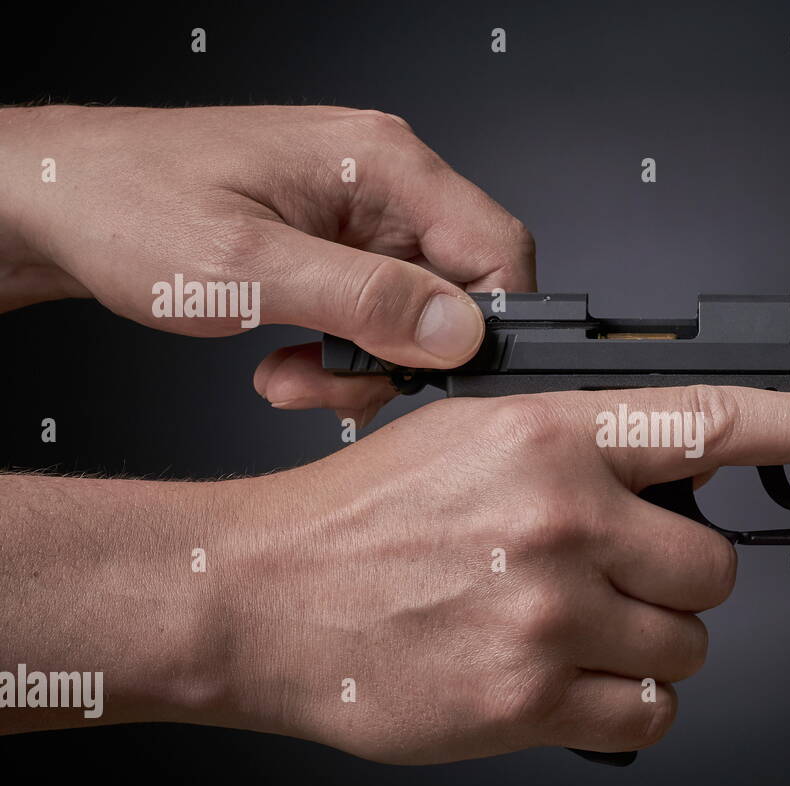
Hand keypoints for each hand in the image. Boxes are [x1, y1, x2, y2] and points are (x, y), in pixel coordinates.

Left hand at [0, 104, 534, 422]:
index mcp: (383, 162)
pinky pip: (376, 311)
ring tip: (294, 376)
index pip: (499, 248)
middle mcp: (384, 179)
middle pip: (461, 289)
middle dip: (406, 357)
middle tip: (338, 387)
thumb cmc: (126, 206)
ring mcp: (362, 212)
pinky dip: (341, 351)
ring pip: (418, 313)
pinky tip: (289, 358)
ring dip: (364, 363)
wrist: (58, 200)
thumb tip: (459, 330)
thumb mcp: (247, 269)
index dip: (487, 327)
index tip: (438, 379)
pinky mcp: (338, 242)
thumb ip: (363, 299)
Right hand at [211, 385, 789, 762]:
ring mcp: (549, 615)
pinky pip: (651, 714)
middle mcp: (559, 519)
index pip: (709, 418)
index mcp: (546, 434)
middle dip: (681, 579)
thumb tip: (682, 469)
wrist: (261, 598)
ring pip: (689, 647)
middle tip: (617, 578)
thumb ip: (582, 447)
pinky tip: (566, 679)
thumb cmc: (359, 517)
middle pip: (715, 567)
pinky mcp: (531, 700)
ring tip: (571, 629)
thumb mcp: (470, 436)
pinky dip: (627, 703)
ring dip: (648, 645)